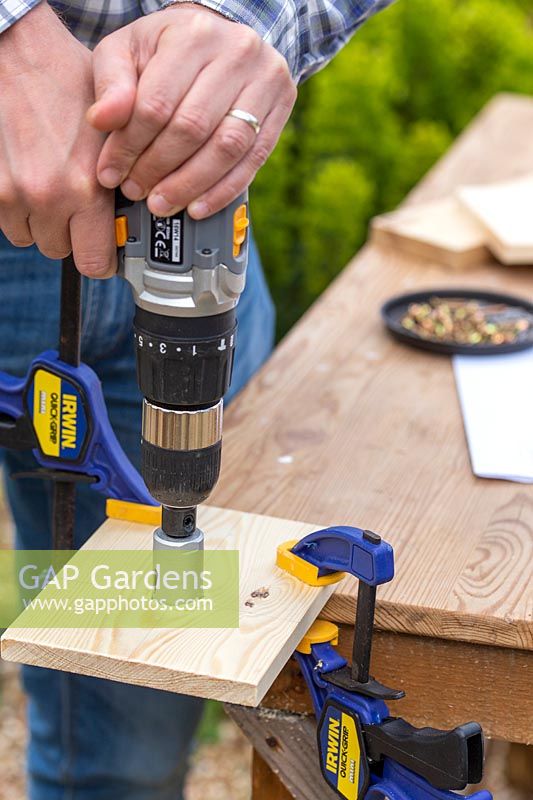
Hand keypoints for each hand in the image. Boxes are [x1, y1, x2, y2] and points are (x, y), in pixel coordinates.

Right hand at [0, 3, 115, 276]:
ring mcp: (14, 195)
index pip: (95, 263)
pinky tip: (28, 179)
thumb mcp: (114, 133)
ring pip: (32, 238)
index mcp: (87, 189)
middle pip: (62, 253)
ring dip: (42, 222)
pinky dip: (18, 209)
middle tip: (77, 209)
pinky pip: (7, 221)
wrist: (17, 55)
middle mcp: (49, 198)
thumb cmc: (66, 85)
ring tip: (51, 187)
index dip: (101, 260)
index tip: (103, 250)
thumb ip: (121, 180)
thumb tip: (134, 217)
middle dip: (72, 236)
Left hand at [88, 5, 296, 217]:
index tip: (110, 174)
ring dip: (190, 184)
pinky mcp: (281, 107)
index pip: (156, 103)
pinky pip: (253, 160)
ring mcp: (265, 80)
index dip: (129, 146)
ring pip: (226, 147)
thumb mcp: (129, 50)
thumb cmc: (167, 48)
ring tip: (162, 203)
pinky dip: (223, 190)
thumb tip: (102, 121)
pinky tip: (198, 206)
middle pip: (192, 127)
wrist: (221, 36)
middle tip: (136, 191)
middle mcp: (236, 52)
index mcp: (192, 34)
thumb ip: (111, 84)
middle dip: (158, 168)